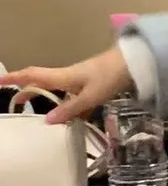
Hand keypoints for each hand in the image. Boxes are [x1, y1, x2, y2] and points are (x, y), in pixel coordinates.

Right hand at [2, 47, 131, 123]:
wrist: (134, 64)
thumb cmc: (110, 76)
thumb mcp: (90, 96)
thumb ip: (70, 109)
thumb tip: (48, 121)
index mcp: (62, 76)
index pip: (32, 76)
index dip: (14, 79)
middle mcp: (67, 77)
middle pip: (42, 82)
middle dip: (27, 90)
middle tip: (16, 103)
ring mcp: (79, 80)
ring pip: (58, 90)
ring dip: (48, 99)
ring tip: (42, 115)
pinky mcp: (91, 85)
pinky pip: (73, 96)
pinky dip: (68, 105)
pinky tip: (72, 118)